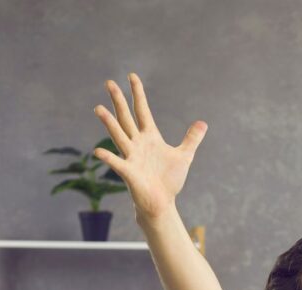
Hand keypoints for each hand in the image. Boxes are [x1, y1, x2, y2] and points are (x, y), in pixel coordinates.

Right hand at [92, 72, 206, 220]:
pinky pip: (117, 163)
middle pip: (126, 118)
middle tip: (109, 82)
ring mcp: (131, 157)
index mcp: (150, 137)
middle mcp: (137, 144)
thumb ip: (191, 139)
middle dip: (119, 101)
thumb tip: (203, 123)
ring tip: (98, 108)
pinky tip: (98, 152)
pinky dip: (108, 157)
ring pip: (118, 136)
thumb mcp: (184, 156)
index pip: (142, 111)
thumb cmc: (169, 180)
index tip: (132, 76)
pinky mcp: (129, 172)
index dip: (138, 94)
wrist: (162, 202)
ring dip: (109, 123)